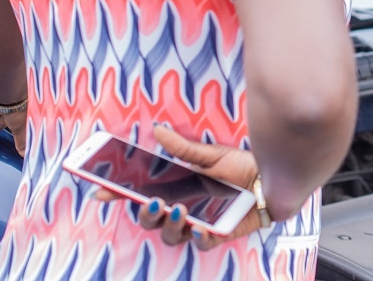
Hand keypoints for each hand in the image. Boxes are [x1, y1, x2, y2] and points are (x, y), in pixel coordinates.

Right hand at [94, 125, 265, 249]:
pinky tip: (200, 228)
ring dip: (170, 225)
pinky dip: (199, 237)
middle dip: (145, 213)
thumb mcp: (211, 155)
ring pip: (172, 235)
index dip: (118, 194)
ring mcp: (199, 223)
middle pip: (151, 220)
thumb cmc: (241, 167)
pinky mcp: (219, 234)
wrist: (273, 179)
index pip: (140, 194)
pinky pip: (202, 243)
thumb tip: (157, 130)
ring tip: (178, 210)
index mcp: (176, 189)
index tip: (99, 191)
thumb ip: (184, 149)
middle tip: (151, 202)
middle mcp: (183, 208)